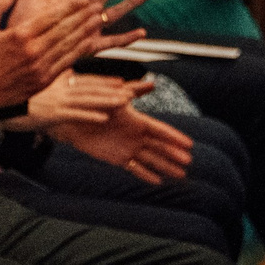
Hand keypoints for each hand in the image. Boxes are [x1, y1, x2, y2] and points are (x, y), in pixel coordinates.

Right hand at [0, 0, 139, 108]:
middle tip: (99, 4)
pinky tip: (90, 40)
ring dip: (86, 30)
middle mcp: (34, 50)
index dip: (70, 7)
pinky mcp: (44, 79)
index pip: (51, 17)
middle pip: (65, 29)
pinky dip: (80, 50)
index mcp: (20, 35)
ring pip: (69, 44)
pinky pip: (67, 61)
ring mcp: (41, 66)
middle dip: (84, 15)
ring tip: (100, 18)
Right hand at [8, 71, 153, 131]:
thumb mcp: (28, 83)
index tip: (121, 82)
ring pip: (88, 99)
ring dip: (108, 100)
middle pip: (91, 89)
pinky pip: (73, 115)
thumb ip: (41, 80)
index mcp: (54, 85)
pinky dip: (89, 116)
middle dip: (113, 90)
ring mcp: (55, 102)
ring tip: (127, 100)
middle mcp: (57, 91)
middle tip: (134, 90)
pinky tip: (104, 118)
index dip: (104, 82)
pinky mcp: (49, 114)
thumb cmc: (5, 91)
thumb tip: (50, 77)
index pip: (84, 82)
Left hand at [47, 105, 194, 183]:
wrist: (75, 119)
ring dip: (165, 166)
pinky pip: (134, 168)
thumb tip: (151, 83)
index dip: (175, 137)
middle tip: (189, 163)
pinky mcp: (118, 158)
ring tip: (180, 175)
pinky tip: (157, 181)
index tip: (189, 144)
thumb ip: (132, 91)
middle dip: (174, 154)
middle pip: (160, 147)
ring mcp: (129, 148)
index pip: (161, 131)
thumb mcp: (115, 96)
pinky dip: (145, 174)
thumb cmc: (95, 104)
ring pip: (151, 159)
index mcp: (139, 122)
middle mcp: (137, 136)